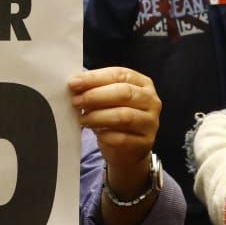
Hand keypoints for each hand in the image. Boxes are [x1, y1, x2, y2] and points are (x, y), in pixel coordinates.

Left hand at [68, 66, 160, 184]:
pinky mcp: (145, 142)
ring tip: (82, 119)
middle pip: (124, 93)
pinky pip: (122, 138)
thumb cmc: (116, 117)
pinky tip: (96, 134)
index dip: (95, 78)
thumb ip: (95, 89)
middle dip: (96, 96)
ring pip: (124, 116)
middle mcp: (151, 100)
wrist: (128, 150)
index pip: (119, 75)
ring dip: (98, 116)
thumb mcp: (108, 99)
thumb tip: (75, 85)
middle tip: (76, 101)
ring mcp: (150, 122)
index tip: (74, 83)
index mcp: (142, 83)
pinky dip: (105, 135)